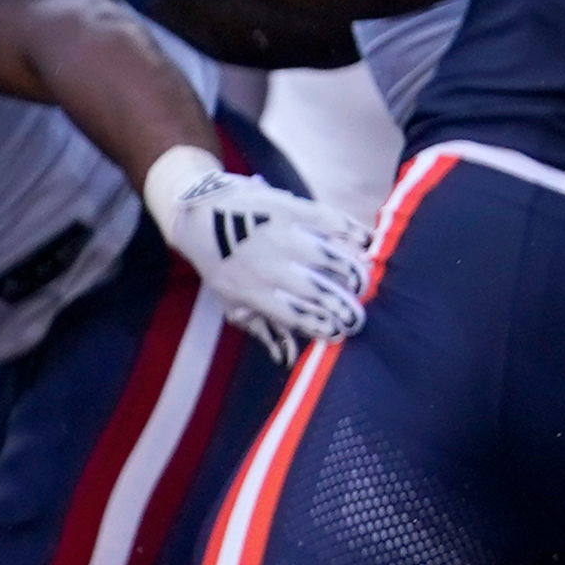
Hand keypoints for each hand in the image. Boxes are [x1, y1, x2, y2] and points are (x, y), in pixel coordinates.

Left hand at [143, 150, 367, 363]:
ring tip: (366, 279)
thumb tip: (286, 358)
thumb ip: (260, 325)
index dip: (323, 326)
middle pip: (318, 290)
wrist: (197, 212)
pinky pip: (330, 219)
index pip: (296, 315)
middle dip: (345, 306)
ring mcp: (280, 234)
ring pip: (330, 256)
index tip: (341, 333)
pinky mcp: (289, 206)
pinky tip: (367, 242)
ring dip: (354, 270)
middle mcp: (269, 265)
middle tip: (359, 316)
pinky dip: (353, 231)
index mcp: (252, 292)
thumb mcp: (229, 300)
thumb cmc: (218, 262)